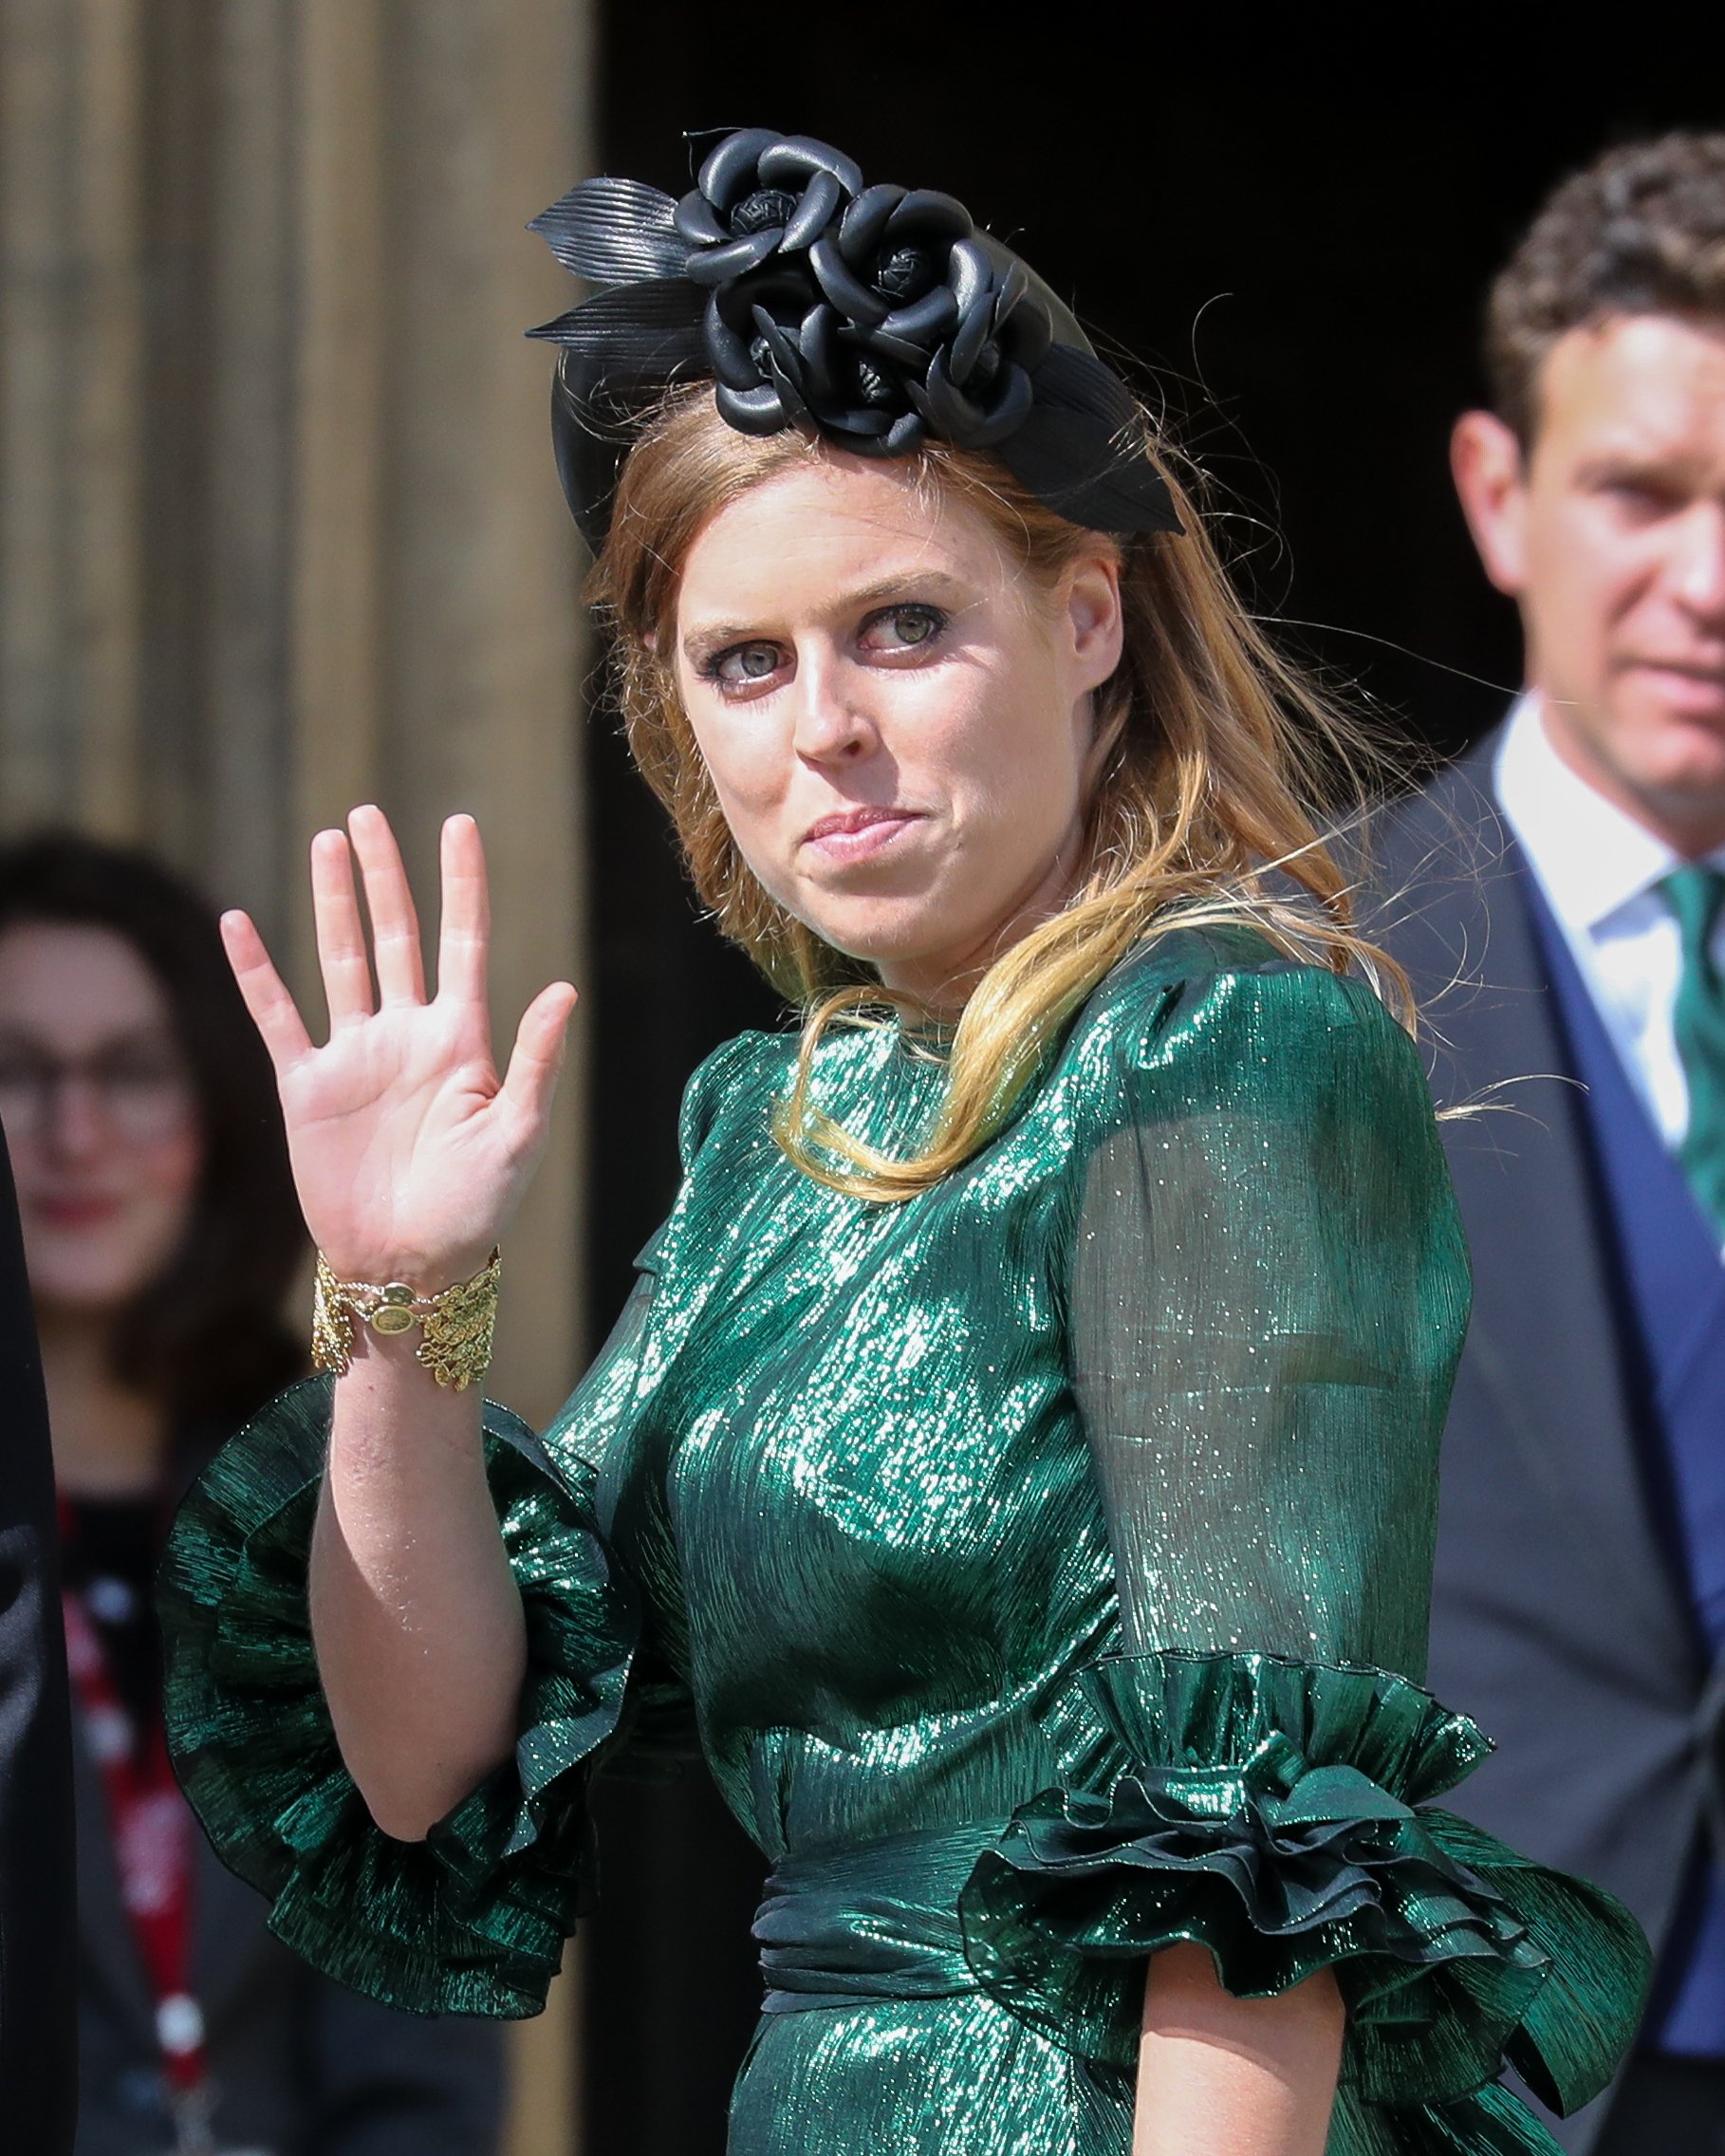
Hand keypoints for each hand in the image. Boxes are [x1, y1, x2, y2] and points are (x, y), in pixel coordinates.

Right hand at [223, 806, 577, 1286]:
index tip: (460, 823)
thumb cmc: (477, 1211)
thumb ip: (536, 1060)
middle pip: (396, 936)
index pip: (464, 942)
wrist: (410, 1266)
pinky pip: (277, 1016)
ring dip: (334, 902)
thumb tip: (565, 987)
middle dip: (386, 875)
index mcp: (462, 1041)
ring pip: (340, 960)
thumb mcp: (518, 1134)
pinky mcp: (308, 1088)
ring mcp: (355, 1058)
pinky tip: (239, 924)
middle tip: (370, 814)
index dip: (462, 884)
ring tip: (327, 843)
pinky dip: (256, 971)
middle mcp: (407, 1037)